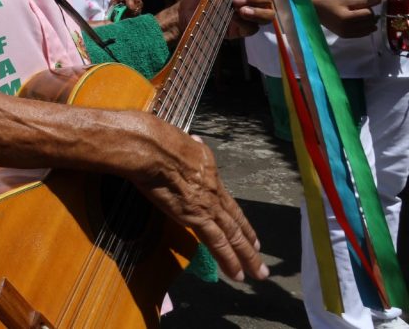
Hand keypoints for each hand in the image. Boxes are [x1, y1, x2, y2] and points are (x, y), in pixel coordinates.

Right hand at [126, 116, 267, 281]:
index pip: (225, 198)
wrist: (150, 147)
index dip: (237, 216)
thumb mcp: (180, 138)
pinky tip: (236, 273)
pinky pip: (217, 243)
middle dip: (249, 240)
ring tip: (258, 272)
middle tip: (260, 258)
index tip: (247, 230)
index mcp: (208, 168)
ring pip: (233, 235)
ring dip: (247, 256)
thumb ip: (188, 145)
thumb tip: (192, 140)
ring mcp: (207, 203)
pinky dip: (229, 259)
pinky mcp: (197, 216)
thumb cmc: (155, 140)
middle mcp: (213, 187)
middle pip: (235, 219)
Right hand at [312, 0, 380, 37]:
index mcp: (347, 18)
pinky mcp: (345, 37)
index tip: (363, 6)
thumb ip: (365, 2)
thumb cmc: (331, 4)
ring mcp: (346, 34)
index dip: (369, 10)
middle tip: (363, 11)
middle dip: (370, 17)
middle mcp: (347, 28)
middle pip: (369, 23)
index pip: (368, 15)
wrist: (316, 13)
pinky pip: (362, 35)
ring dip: (368, 24)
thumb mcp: (347, 1)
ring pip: (368, 30)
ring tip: (362, 18)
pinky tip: (360, 24)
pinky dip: (365, 30)